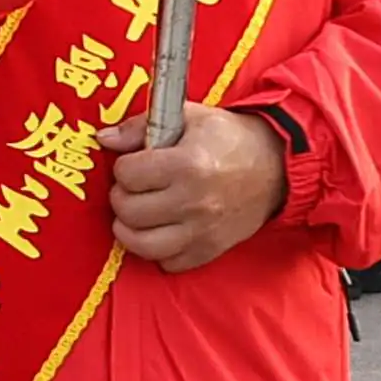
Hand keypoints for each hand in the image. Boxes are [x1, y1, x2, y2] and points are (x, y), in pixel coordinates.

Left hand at [97, 102, 288, 271]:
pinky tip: (162, 230)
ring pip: (142, 245)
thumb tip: (104, 139)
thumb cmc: (228, 138)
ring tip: (137, 214)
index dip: (123, 167)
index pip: (127, 175)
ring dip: (130, 229)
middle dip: (122, 197)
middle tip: (132, 189)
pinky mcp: (211, 250)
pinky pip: (169, 263)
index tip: (134, 165)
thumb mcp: (188, 117)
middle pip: (129, 211)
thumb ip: (140, 127)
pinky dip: (158, 251)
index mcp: (187, 165)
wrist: (276, 166)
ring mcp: (203, 231)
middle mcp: (194, 202)